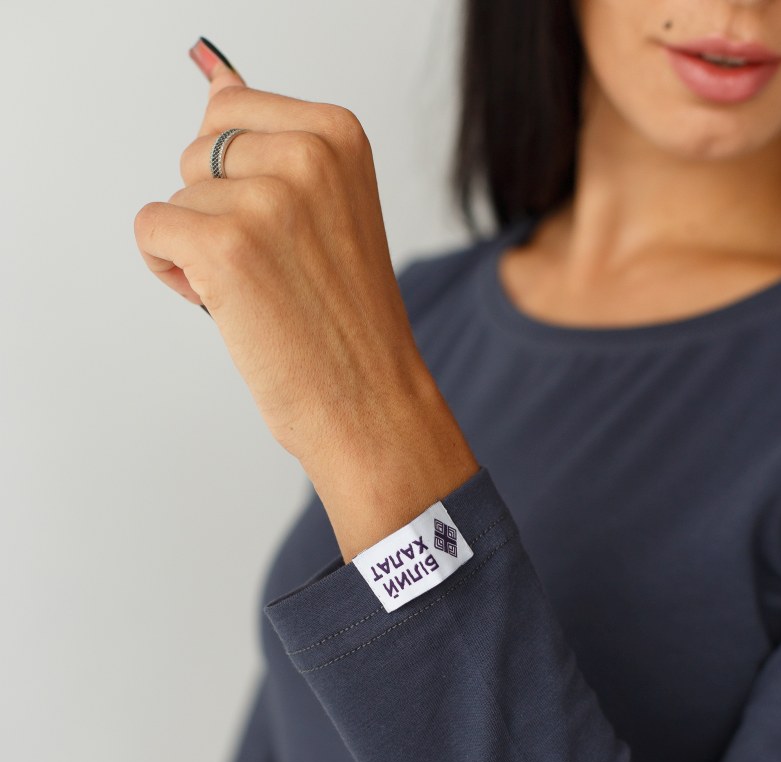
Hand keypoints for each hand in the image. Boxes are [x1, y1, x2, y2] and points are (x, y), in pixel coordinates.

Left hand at [133, 45, 429, 469]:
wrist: (371, 401)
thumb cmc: (348, 319)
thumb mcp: (330, 209)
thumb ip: (275, 145)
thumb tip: (216, 83)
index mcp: (338, 135)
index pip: (231, 112)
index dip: (236, 178)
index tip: (282, 229)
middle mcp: (307, 154)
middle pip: (200, 150)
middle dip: (215, 207)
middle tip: (272, 268)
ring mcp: (267, 199)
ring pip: (178, 196)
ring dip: (198, 246)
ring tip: (258, 292)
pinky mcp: (225, 247)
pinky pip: (151, 228)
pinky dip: (171, 269)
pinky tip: (223, 303)